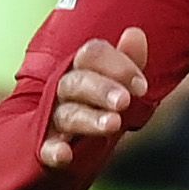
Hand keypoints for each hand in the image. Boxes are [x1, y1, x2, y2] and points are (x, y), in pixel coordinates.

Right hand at [39, 27, 151, 166]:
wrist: (66, 142)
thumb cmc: (96, 105)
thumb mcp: (115, 84)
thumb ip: (126, 62)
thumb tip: (135, 33)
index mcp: (82, 68)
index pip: (92, 55)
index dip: (118, 66)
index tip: (142, 87)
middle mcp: (64, 89)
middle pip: (78, 82)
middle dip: (102, 89)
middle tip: (124, 101)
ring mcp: (53, 117)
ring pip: (68, 114)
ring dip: (89, 118)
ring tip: (113, 124)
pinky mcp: (47, 146)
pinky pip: (46, 147)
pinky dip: (53, 151)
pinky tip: (64, 155)